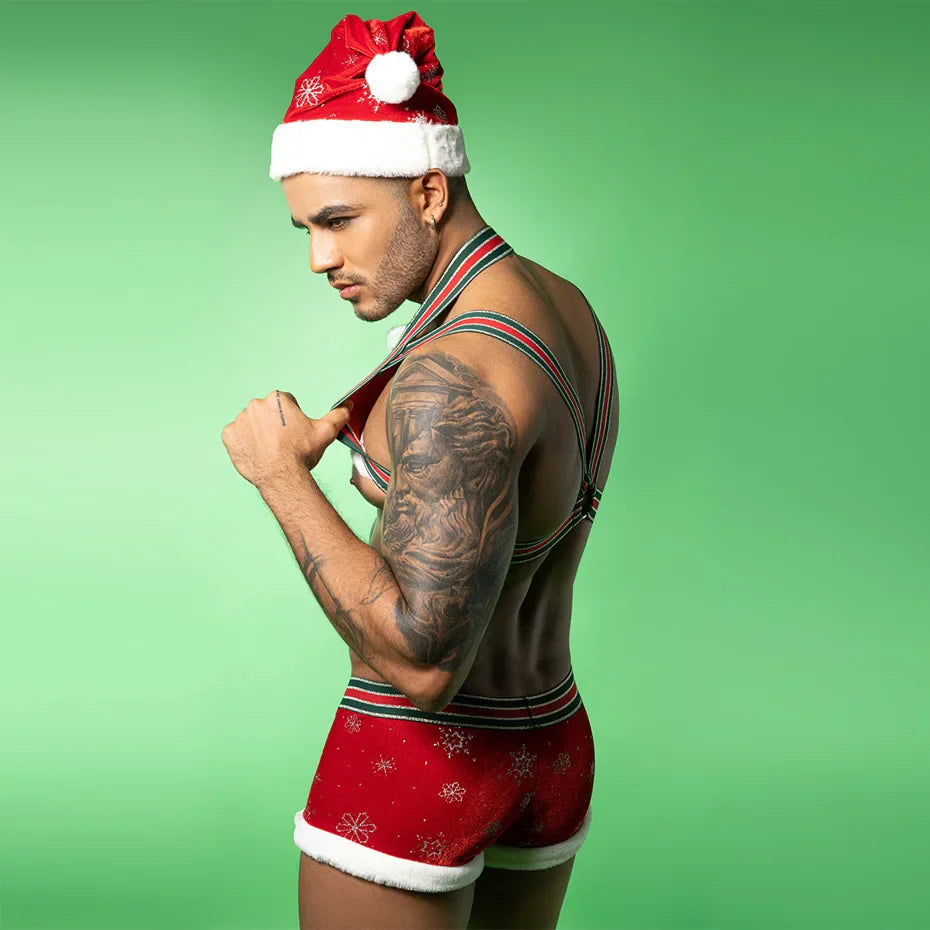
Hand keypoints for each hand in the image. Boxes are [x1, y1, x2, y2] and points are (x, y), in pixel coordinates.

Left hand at [221, 390, 351, 487]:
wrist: (281, 475)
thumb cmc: (302, 453)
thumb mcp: (325, 432)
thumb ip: (338, 416)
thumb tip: (349, 405)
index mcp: (278, 399)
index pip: (286, 405)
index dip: (293, 421)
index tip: (294, 434)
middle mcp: (256, 404)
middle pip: (267, 413)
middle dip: (274, 425)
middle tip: (283, 444)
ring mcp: (240, 420)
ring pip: (251, 424)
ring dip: (258, 434)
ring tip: (270, 450)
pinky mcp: (229, 435)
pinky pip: (236, 437)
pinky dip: (244, 444)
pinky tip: (257, 454)